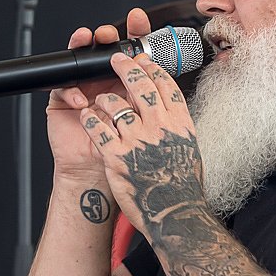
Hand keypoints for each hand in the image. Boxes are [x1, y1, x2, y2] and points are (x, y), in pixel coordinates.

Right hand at [46, 8, 151, 181]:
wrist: (99, 172)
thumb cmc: (123, 147)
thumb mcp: (140, 116)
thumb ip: (144, 90)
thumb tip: (149, 61)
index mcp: (126, 80)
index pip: (130, 49)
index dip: (134, 31)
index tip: (138, 18)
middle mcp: (103, 80)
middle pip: (102, 49)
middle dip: (105, 36)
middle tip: (108, 33)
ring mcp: (82, 88)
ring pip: (79, 60)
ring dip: (82, 49)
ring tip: (87, 43)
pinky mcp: (62, 101)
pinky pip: (63, 88)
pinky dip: (72, 92)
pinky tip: (82, 102)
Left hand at [77, 52, 206, 235]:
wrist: (174, 215)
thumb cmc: (181, 187)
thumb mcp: (188, 148)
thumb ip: (176, 126)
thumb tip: (168, 109)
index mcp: (179, 123)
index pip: (165, 84)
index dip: (151, 67)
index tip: (143, 60)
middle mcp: (158, 127)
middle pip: (139, 84)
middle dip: (124, 66)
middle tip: (115, 60)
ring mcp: (136, 140)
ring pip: (113, 104)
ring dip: (103, 99)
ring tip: (99, 100)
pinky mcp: (115, 156)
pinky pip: (96, 127)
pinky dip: (89, 119)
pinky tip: (87, 116)